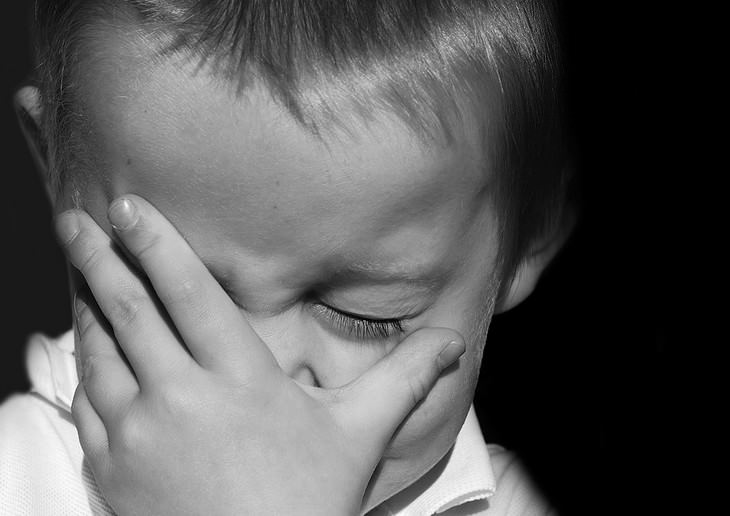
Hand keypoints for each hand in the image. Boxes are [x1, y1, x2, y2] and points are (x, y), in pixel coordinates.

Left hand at [56, 195, 464, 515]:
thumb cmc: (307, 502)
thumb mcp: (361, 434)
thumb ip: (404, 379)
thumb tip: (452, 342)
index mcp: (241, 380)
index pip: (190, 295)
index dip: (158, 245)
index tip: (129, 207)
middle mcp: (180, 400)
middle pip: (130, 312)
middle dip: (99, 258)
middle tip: (76, 220)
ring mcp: (137, 436)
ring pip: (99, 354)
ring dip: (87, 306)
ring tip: (80, 273)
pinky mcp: (110, 471)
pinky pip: (85, 406)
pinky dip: (83, 369)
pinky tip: (87, 352)